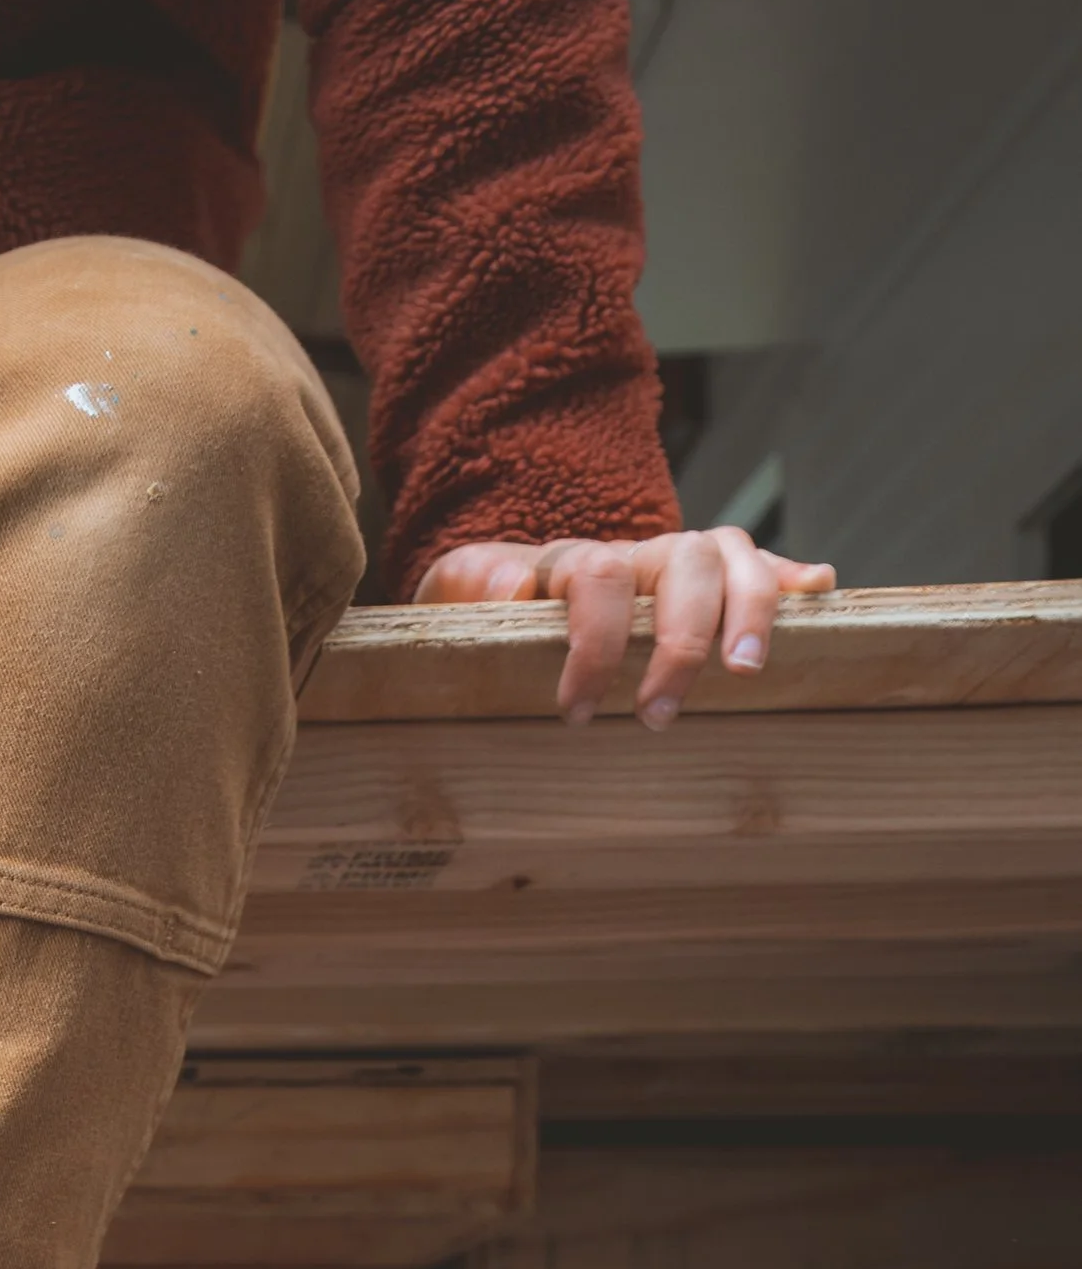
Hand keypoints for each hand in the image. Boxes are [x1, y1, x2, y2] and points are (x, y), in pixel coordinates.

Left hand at [412, 528, 837, 726]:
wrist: (508, 586)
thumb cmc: (480, 604)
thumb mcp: (450, 590)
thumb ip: (469, 583)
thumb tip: (515, 586)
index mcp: (576, 558)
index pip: (599, 579)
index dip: (595, 643)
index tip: (579, 711)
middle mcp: (640, 552)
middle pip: (684, 564)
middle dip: (680, 642)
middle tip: (659, 717)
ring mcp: (681, 563)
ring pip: (732, 557)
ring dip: (749, 611)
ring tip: (747, 671)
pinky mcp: (712, 581)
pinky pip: (760, 567)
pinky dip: (790, 579)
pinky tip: (818, 592)